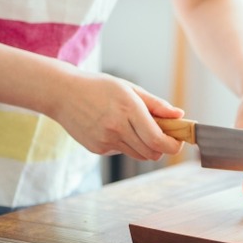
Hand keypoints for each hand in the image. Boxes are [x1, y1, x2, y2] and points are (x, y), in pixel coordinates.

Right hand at [51, 71, 183, 159]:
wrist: (62, 93)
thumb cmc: (99, 87)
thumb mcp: (130, 89)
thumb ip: (156, 104)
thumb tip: (180, 115)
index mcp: (129, 109)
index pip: (158, 140)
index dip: (173, 145)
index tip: (178, 141)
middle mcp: (117, 127)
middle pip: (152, 152)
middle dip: (162, 147)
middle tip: (162, 135)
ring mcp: (106, 140)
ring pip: (139, 155)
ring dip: (145, 146)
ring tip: (137, 128)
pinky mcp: (97, 149)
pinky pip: (122, 152)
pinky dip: (126, 144)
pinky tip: (114, 128)